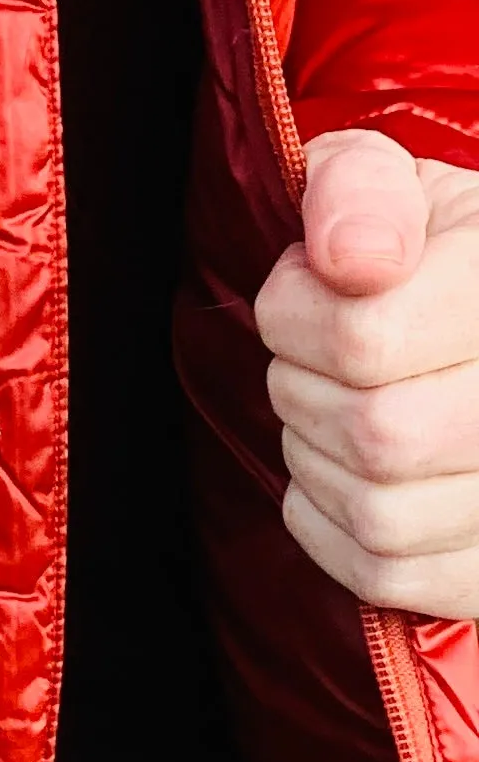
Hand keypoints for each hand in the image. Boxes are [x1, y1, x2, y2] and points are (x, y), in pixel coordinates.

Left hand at [258, 128, 478, 621]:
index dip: (299, 318)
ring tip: (344, 410)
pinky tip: (351, 473)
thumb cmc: (431, 255)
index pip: (369, 339)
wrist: (468, 333)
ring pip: (383, 512)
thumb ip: (358, 189)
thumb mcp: (400, 188)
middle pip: (379, 433)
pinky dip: (334, 524)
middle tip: (322, 361)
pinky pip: (385, 573)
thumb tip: (356, 260)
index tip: (313, 291)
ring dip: (321, 461)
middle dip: (310, 392)